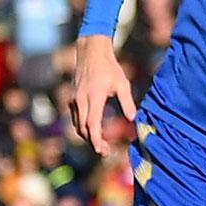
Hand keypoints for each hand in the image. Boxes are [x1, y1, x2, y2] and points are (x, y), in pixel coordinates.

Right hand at [67, 34, 135, 151]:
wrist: (91, 53)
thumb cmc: (109, 68)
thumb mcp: (122, 84)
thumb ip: (127, 102)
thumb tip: (132, 119)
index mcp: (93, 97)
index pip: (92, 124)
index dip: (96, 140)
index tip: (101, 151)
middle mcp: (80, 100)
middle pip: (83, 128)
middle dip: (93, 143)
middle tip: (106, 153)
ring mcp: (74, 99)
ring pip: (77, 125)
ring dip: (88, 137)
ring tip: (102, 146)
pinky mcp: (72, 99)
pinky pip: (75, 119)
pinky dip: (83, 128)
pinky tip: (94, 133)